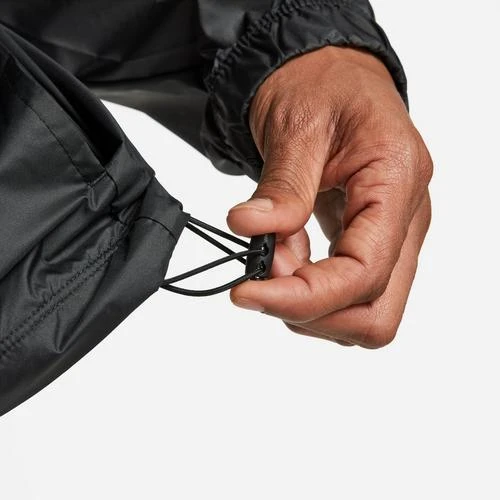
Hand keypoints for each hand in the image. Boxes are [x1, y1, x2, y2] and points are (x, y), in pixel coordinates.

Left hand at [227, 46, 432, 347]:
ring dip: (309, 304)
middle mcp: (406, 219)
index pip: (363, 274)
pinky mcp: (371, 242)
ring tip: (273, 258)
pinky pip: (348, 292)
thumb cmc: (321, 85)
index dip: (304, 299)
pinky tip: (284, 258)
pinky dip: (309, 290)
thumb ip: (281, 187)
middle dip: (311, 313)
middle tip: (261, 281)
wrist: (329, 74)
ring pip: (364, 313)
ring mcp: (392, 235)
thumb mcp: (296, 125)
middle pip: (375, 314)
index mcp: (396, 182)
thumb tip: (250, 229)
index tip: (247, 294)